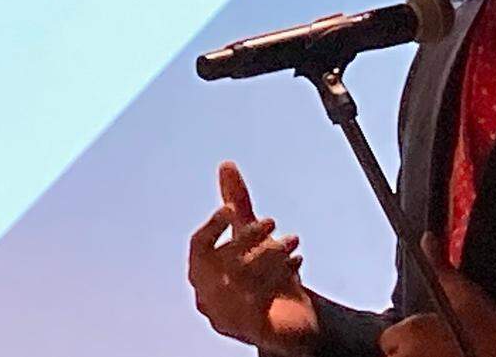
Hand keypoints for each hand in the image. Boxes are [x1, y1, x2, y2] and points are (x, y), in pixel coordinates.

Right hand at [189, 161, 319, 353]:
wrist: (292, 324)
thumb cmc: (266, 277)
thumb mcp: (253, 237)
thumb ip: (238, 203)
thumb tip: (226, 164)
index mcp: (203, 273)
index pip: (198, 247)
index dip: (212, 227)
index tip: (230, 209)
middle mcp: (209, 297)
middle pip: (221, 262)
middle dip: (248, 237)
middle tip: (272, 221)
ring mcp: (228, 318)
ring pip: (243, 280)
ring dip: (270, 254)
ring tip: (292, 240)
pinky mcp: (252, 330)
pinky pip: (261, 302)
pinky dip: (280, 276)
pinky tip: (297, 261)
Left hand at [378, 232, 495, 356]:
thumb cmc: (488, 328)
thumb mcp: (461, 290)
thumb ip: (438, 265)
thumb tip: (428, 240)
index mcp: (411, 332)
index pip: (389, 337)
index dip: (407, 332)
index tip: (427, 329)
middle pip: (397, 354)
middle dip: (413, 349)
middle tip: (440, 341)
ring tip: (447, 351)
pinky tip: (451, 355)